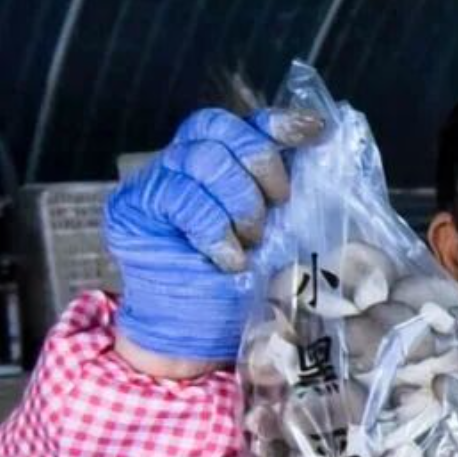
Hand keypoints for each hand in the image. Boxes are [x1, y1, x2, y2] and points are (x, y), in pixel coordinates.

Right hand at [106, 107, 323, 367]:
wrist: (192, 333)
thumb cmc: (240, 285)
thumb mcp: (278, 234)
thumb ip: (286, 197)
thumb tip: (325, 160)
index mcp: (222, 162)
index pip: (243, 123)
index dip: (277, 123)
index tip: (315, 131)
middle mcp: (184, 161)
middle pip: (220, 130)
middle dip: (261, 165)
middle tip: (278, 206)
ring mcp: (154, 180)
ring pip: (203, 159)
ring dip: (239, 202)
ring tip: (251, 241)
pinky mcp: (132, 207)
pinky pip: (180, 198)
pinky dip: (214, 229)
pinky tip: (227, 258)